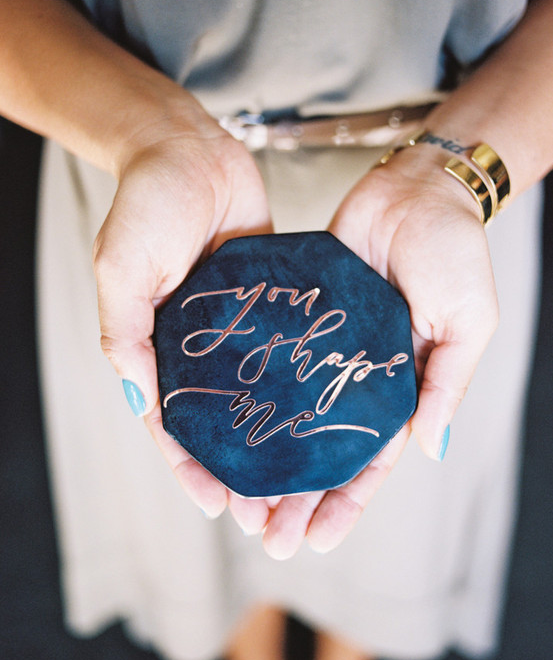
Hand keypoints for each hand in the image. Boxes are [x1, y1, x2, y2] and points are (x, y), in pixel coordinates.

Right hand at [93, 105, 271, 518]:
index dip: (189, 468)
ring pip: (255, 393)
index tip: (216, 507)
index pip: (171, 422)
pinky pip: (282, 348)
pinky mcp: (268, 299)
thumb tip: (143, 403)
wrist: (189, 148)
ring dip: (273, 434)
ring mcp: (234, 324)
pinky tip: (322, 409)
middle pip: (219, 419)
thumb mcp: (122, 270)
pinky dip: (295, 380)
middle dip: (239, 466)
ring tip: (301, 478)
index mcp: (155, 344)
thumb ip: (126, 336)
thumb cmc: (147, 205)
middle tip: (268, 511)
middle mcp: (196, 343)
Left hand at [251, 143, 498, 557]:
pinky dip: (255, 392)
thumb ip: (446, 383)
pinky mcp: (303, 315)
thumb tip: (431, 449)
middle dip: (298, 496)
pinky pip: (275, 359)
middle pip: (323, 448)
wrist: (418, 187)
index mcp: (404, 385)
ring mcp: (328, 347)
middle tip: (264, 536)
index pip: (372, 459)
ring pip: (292, 413)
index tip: (316, 540)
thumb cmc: (454, 251)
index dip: (346, 502)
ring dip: (270, 457)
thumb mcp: (467, 320)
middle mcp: (359, 375)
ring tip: (236, 497)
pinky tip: (227, 422)